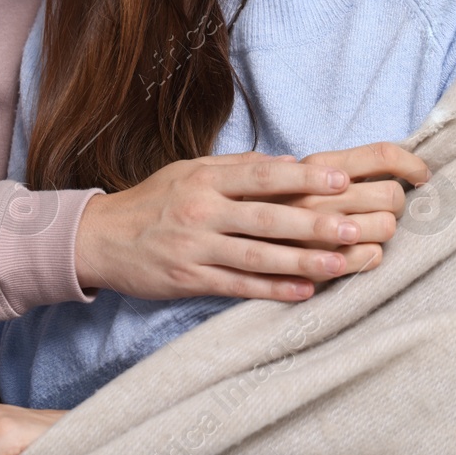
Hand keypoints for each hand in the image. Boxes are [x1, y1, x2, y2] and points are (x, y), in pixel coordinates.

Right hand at [74, 143, 428, 303]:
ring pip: (257, 256)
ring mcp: (195, 248)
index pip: (262, 176)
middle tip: (355, 226)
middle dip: (314, 223)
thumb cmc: (153, 201)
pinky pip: (238, 286)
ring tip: (341, 262)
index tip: (343, 177)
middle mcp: (201, 212)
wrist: (100, 238)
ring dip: (302, 261)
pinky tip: (304, 292)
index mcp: (205, 180)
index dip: (304, 176)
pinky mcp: (189, 279)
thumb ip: (237, 167)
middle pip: (267, 218)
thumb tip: (289, 161)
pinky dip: (273, 290)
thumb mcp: (189, 171)